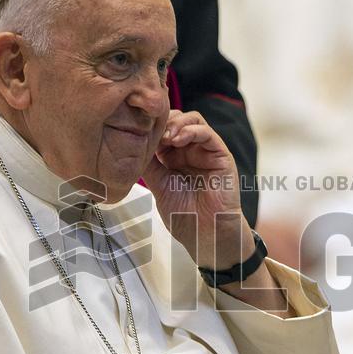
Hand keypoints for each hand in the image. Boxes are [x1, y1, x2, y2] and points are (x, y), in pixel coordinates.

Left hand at [142, 110, 253, 268]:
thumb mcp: (158, 186)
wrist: (205, 234)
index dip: (151, 127)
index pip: (163, 129)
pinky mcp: (221, 155)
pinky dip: (192, 130)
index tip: (138, 132)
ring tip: (165, 136)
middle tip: (151, 132)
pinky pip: (207, 133)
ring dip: (177, 123)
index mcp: (174, 156)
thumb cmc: (184, 216)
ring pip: (193, 120)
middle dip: (163, 121)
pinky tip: (177, 139)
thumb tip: (131, 145)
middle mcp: (190, 150)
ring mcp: (206, 151)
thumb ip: (149, 165)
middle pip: (177, 119)